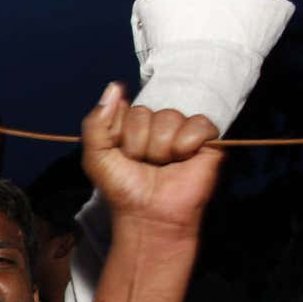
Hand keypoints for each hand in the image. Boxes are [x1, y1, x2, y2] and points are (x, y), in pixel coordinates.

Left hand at [80, 83, 223, 238]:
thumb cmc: (124, 189)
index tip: (122, 155)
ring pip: (169, 118)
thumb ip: (96, 122)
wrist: (148, 215)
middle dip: (139, 144)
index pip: (124, 108)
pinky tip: (183, 160)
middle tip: (144, 165)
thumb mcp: (96, 156)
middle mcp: (157, 124)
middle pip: (145, 112)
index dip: (120, 134)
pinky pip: (198, 124)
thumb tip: (115, 86)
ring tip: (163, 166)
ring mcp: (182, 130)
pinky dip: (186, 144)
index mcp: (132, 125)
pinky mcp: (207, 139)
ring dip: (161, 148)